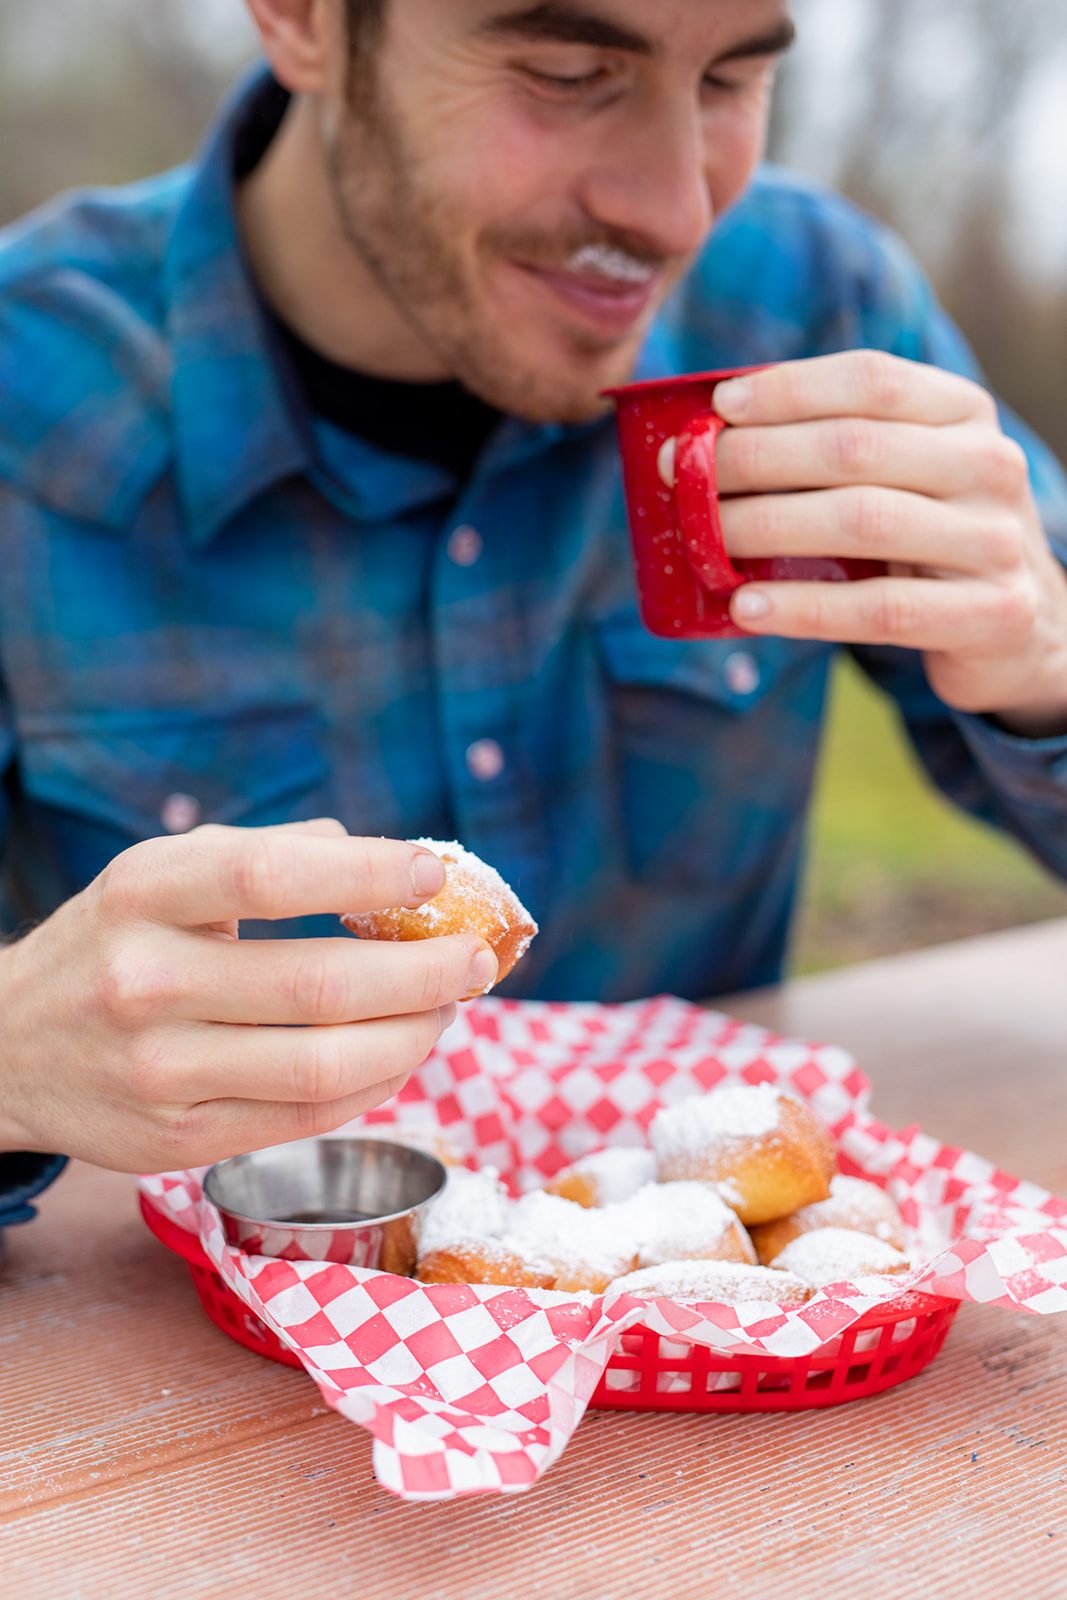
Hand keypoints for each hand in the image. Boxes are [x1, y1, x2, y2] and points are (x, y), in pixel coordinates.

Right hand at [0, 821, 496, 1170]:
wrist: (9, 1047)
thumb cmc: (113, 942)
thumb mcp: (163, 872)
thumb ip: (270, 854)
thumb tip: (390, 861)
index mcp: (145, 894)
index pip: (269, 877)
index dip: (367, 874)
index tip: (435, 874)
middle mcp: (147, 983)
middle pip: (319, 984)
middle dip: (424, 972)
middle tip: (476, 957)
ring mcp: (162, 1072)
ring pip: (325, 1065)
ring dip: (414, 1036)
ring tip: (449, 1007)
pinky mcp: (181, 1140)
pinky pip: (308, 1117)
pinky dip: (375, 1083)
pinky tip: (402, 1052)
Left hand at [712, 351, 1066, 734]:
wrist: (1020, 628)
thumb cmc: (928, 540)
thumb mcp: (902, 476)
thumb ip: (834, 450)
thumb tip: (710, 437)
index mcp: (963, 413)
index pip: (871, 380)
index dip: (788, 389)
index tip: (717, 407)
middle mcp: (989, 465)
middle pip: (853, 448)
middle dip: (755, 457)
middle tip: (682, 475)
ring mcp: (994, 540)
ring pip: (863, 521)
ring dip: (767, 526)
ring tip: (704, 539)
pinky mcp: (990, 613)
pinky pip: (879, 610)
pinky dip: (803, 608)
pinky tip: (748, 608)